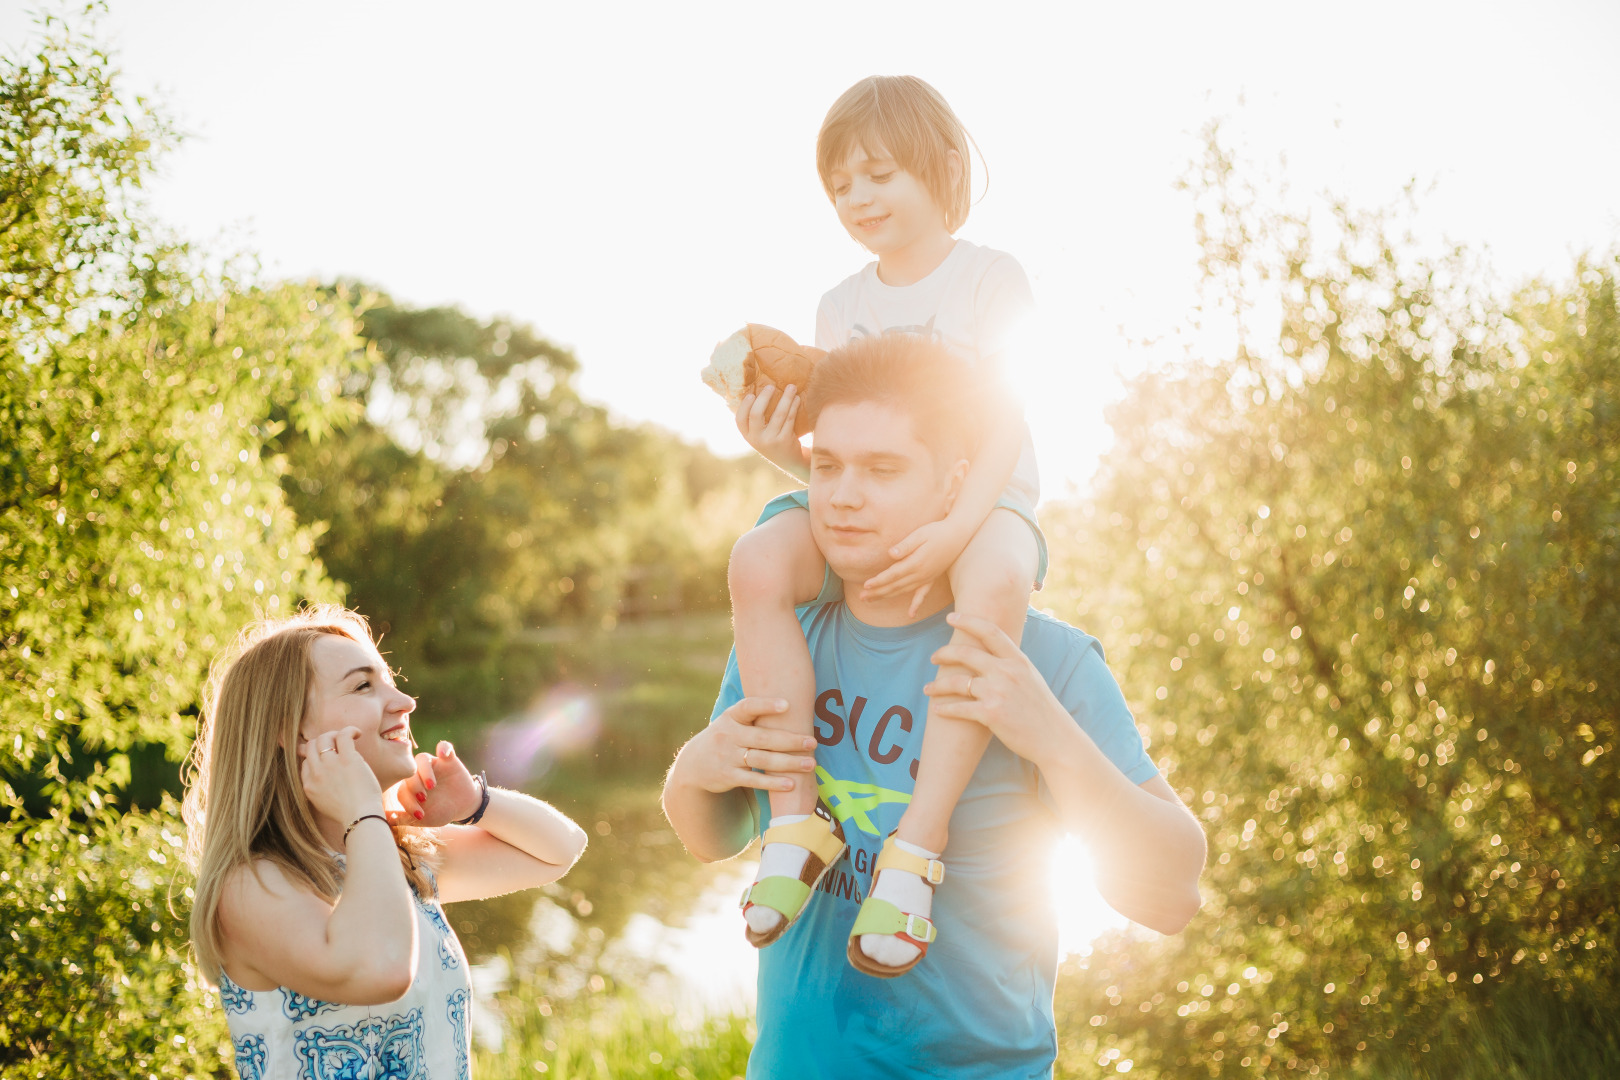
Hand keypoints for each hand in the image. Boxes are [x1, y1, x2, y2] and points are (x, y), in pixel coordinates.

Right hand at [298, 727, 384, 824]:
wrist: (361, 817)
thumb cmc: (350, 812)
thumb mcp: (324, 802)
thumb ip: (320, 786)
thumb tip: (323, 768)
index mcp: (309, 785)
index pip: (306, 761)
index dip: (317, 755)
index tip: (330, 755)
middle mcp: (316, 773)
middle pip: (312, 746)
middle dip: (323, 741)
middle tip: (338, 744)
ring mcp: (330, 765)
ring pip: (324, 737)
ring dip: (336, 734)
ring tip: (348, 738)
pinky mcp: (347, 759)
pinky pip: (343, 735)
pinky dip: (350, 730)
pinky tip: (357, 733)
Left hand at [386, 741, 481, 826]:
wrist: (463, 806)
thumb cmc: (440, 812)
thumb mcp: (423, 819)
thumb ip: (404, 818)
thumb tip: (386, 820)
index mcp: (410, 787)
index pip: (403, 790)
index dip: (409, 802)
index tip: (420, 814)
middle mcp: (419, 773)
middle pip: (410, 772)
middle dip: (414, 786)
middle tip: (424, 798)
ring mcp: (433, 765)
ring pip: (422, 759)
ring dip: (425, 771)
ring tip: (431, 785)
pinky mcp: (449, 759)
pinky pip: (444, 747)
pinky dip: (444, 748)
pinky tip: (444, 755)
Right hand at [682, 697, 816, 794]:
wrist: (693, 765)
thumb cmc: (725, 738)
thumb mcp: (731, 722)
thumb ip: (754, 716)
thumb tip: (795, 705)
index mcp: (731, 717)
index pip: (748, 707)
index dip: (766, 705)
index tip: (787, 705)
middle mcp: (728, 735)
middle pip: (763, 738)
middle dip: (790, 740)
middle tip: (813, 742)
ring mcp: (727, 756)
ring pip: (762, 759)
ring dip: (788, 763)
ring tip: (810, 764)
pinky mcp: (728, 776)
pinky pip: (754, 780)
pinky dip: (773, 782)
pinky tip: (791, 784)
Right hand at [734, 384, 806, 475]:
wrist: (790, 461)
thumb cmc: (773, 440)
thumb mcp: (760, 434)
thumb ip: (756, 419)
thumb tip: (758, 389)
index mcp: (748, 436)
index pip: (740, 419)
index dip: (744, 405)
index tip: (752, 394)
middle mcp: (756, 439)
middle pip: (756, 414)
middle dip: (764, 397)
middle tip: (771, 386)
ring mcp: (771, 440)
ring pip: (778, 414)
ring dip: (786, 398)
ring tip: (792, 387)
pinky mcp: (785, 440)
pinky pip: (789, 418)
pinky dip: (794, 406)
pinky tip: (797, 399)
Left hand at [861, 518, 970, 614]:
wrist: (958, 535)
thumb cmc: (937, 531)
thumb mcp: (920, 534)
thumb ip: (906, 545)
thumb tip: (891, 554)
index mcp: (916, 563)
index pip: (893, 575)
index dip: (879, 581)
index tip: (865, 586)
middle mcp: (921, 574)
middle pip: (895, 586)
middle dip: (878, 592)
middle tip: (862, 598)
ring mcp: (927, 578)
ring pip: (904, 590)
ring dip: (888, 596)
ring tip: (872, 601)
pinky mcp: (932, 578)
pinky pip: (923, 594)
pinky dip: (916, 604)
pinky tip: (911, 615)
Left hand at [924, 613, 1071, 762]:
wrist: (1055, 739)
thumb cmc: (1041, 710)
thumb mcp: (1031, 677)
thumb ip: (1012, 663)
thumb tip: (992, 651)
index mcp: (1018, 660)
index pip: (990, 631)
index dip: (968, 621)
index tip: (951, 617)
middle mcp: (1007, 672)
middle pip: (966, 653)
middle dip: (944, 653)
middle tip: (933, 657)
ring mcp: (998, 692)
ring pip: (956, 682)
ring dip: (937, 685)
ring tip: (928, 688)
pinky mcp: (990, 714)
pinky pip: (959, 708)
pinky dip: (944, 709)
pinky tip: (937, 710)